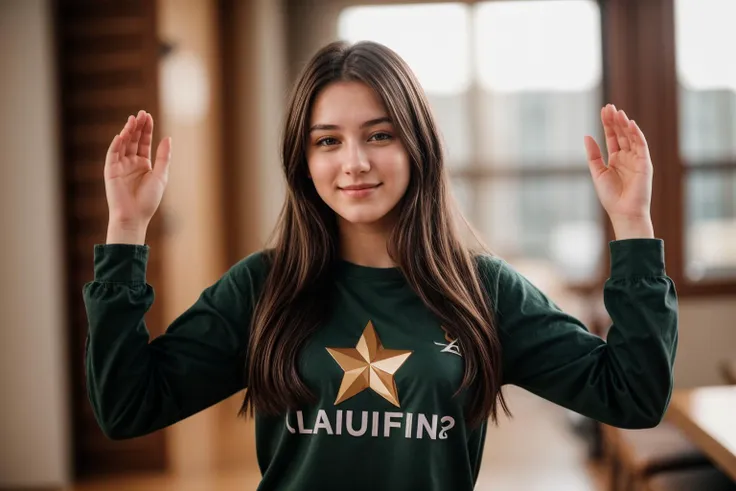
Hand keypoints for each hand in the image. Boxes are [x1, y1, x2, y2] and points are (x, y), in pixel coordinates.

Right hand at [104, 110, 171, 235]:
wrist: (135, 216)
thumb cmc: (149, 199)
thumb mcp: (161, 175)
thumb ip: (164, 156)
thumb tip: (168, 138)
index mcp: (143, 164)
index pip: (143, 142)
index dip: (146, 129)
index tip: (148, 116)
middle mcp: (131, 163)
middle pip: (133, 140)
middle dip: (137, 126)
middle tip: (141, 113)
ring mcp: (120, 166)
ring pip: (123, 144)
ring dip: (127, 132)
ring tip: (133, 120)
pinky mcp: (110, 171)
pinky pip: (112, 155)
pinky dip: (116, 144)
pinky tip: (121, 135)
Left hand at [584, 104, 653, 238]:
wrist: (623, 212)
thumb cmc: (610, 196)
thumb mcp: (598, 172)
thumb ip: (593, 154)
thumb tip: (587, 136)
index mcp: (616, 159)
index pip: (612, 137)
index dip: (608, 124)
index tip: (603, 110)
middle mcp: (627, 157)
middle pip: (621, 134)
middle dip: (615, 120)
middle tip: (609, 107)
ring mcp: (637, 159)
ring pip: (631, 137)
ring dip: (625, 124)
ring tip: (617, 112)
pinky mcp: (645, 164)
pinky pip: (641, 145)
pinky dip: (636, 134)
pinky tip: (629, 124)